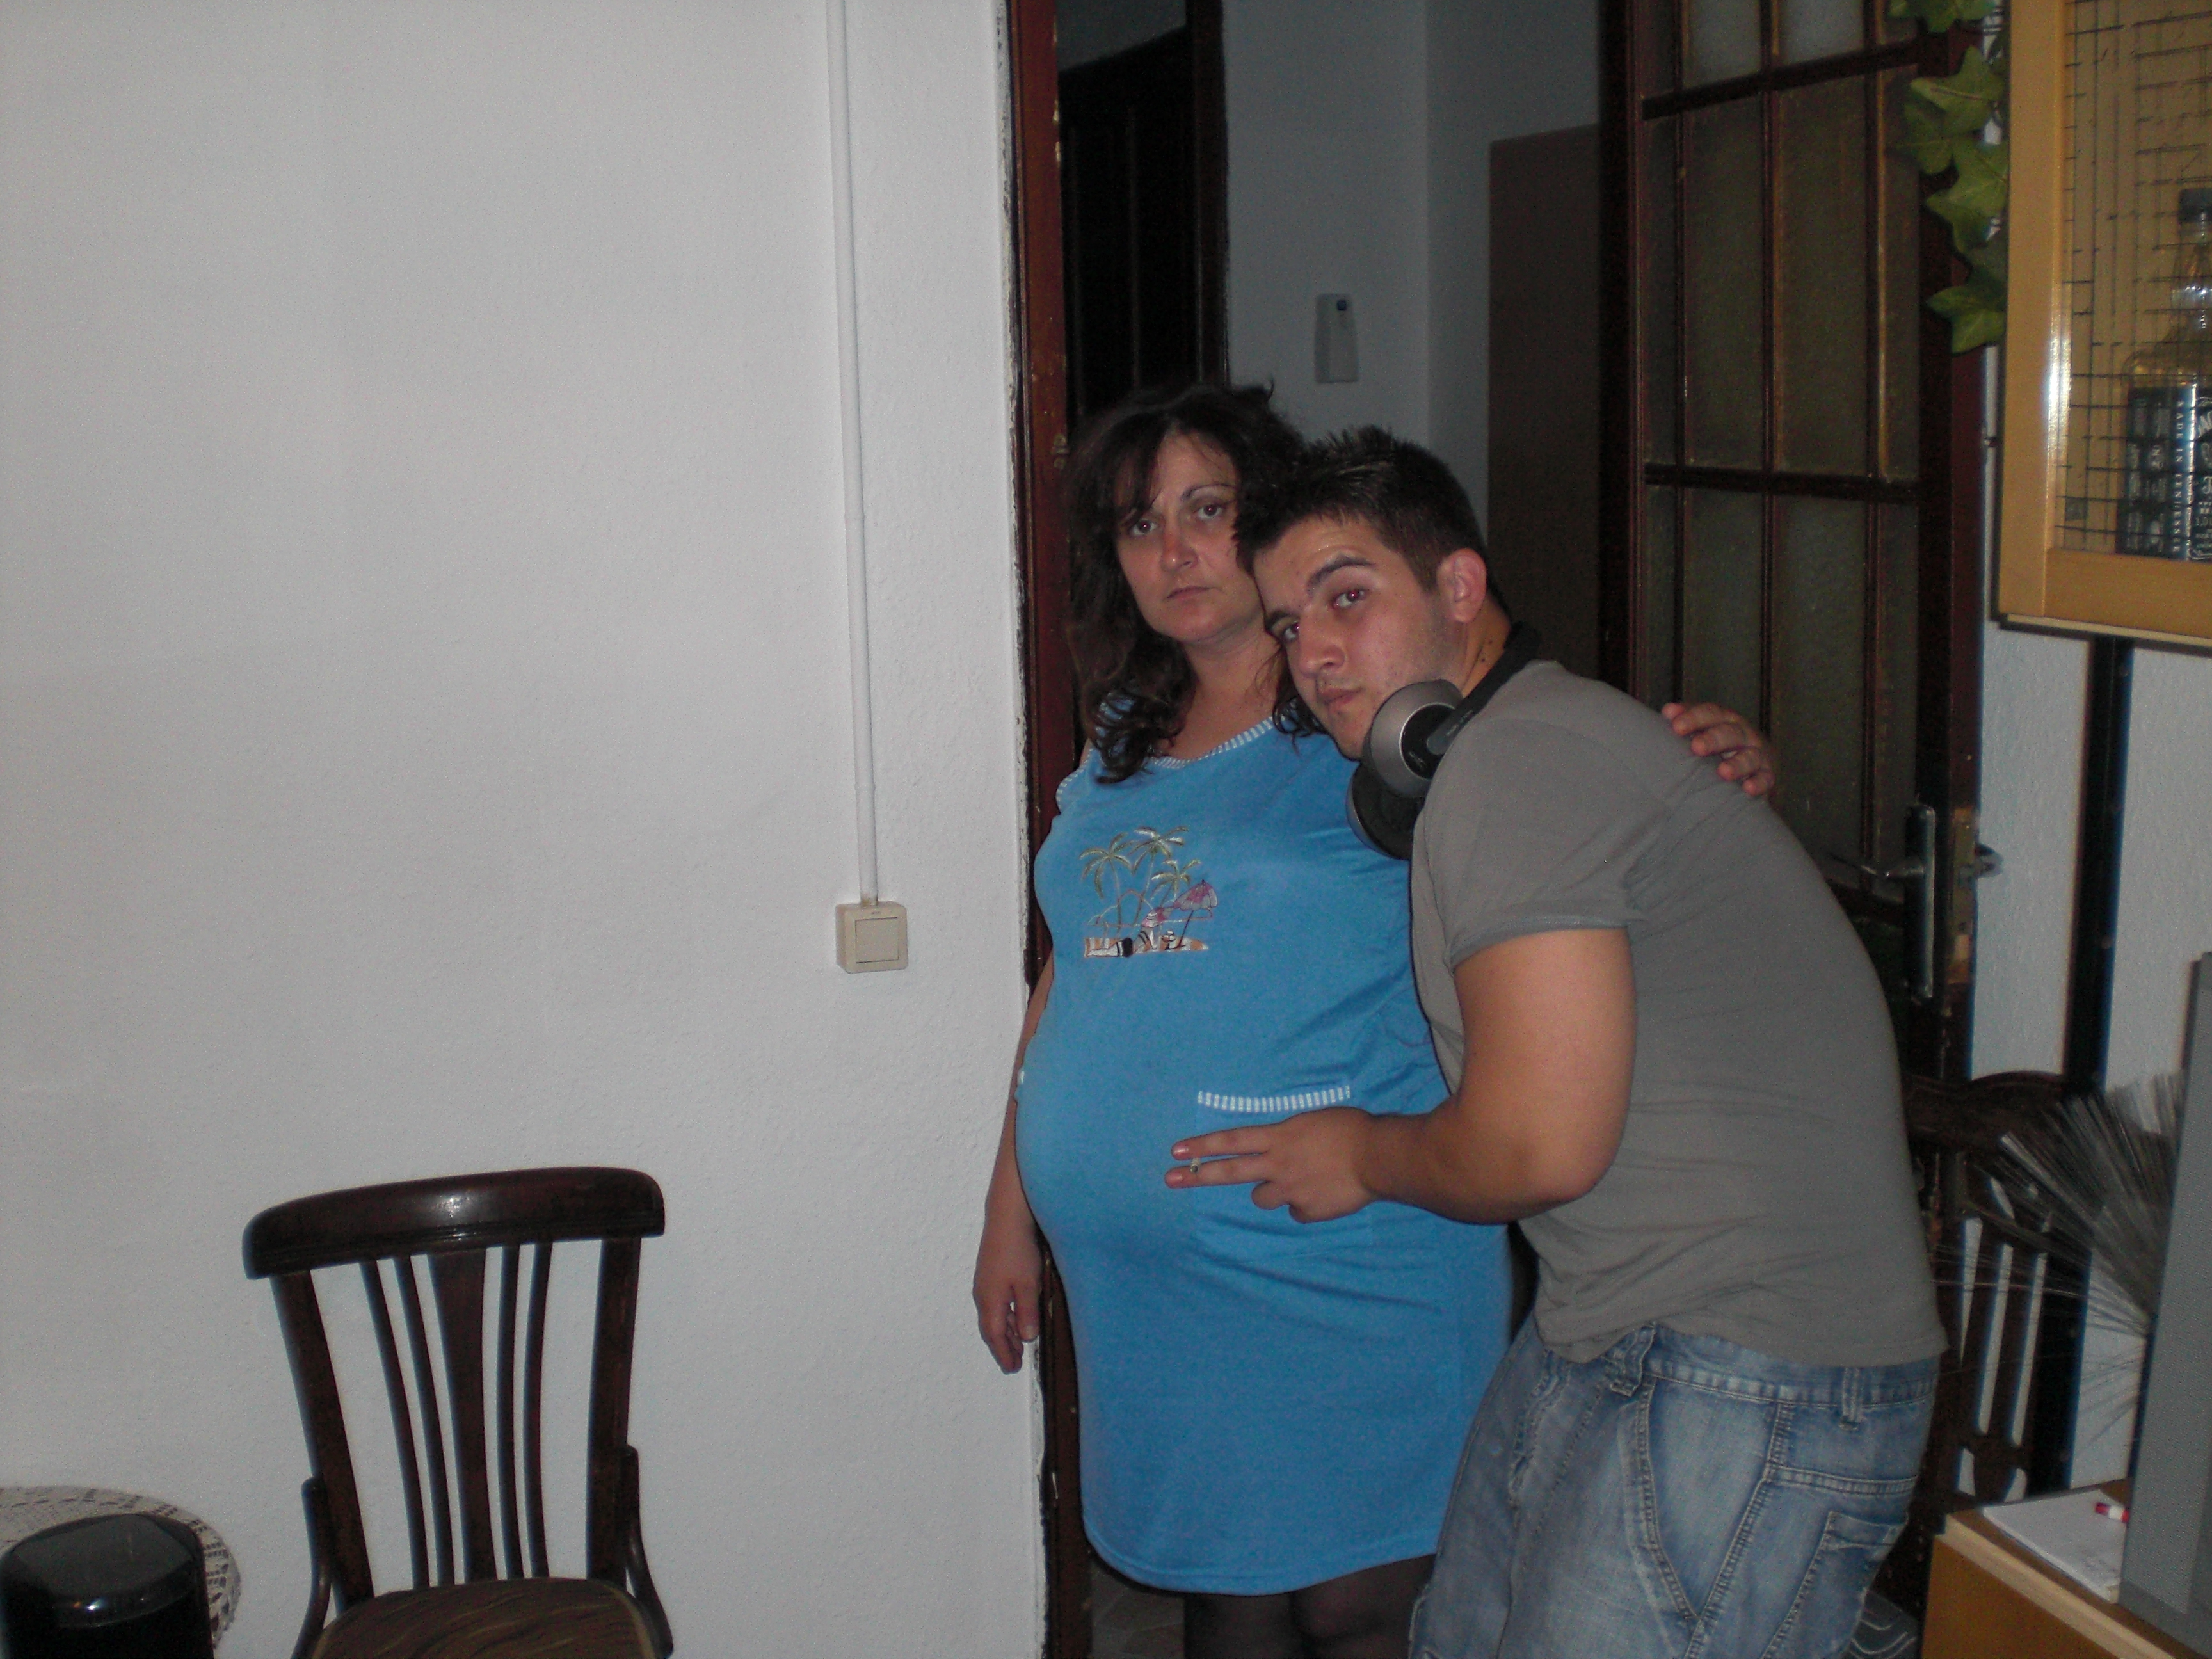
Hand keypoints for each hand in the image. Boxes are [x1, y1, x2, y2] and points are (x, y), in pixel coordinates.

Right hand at [973, 1208, 1041, 1373]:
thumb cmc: (1018, 1249)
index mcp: (990, 1300)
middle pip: (991, 1327)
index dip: (1004, 1353)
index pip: (994, 1335)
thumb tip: (1027, 1338)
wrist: (1007, 1217)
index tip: (1012, 1368)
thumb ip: (1027, 1312)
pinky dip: (1006, 1316)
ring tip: (1019, 1344)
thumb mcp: (1028, 1285)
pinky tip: (1016, 1315)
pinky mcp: (991, 1272)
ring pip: (994, 1315)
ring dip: (1005, 1332)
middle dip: (1003, 1346)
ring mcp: (985, 1282)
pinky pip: (996, 1304)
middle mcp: (983, 1294)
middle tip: (1014, 1363)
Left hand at [1164, 1106, 1378, 1222]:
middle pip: (1230, 1171)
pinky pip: (1297, 1212)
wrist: (1378, 1157)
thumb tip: (1281, 1147)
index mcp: (1280, 1137)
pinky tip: (1324, 1194)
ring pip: (1262, 1198)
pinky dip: (1306, 1206)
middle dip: (1197, 1176)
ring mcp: (1291, 1190)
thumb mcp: (1313, 1122)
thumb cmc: (1350, 1129)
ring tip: (1295, 1181)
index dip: (1203, 1145)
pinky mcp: (1307, 1211)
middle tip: (1170, 1179)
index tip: (1176, 1151)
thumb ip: (1290, 1137)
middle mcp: (1278, 1164)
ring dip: (1272, 1191)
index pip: (1232, 1140)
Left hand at [1662, 702, 1776, 797]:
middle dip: (1714, 739)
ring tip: (1723, 772)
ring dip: (1737, 764)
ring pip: (1750, 756)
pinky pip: (1765, 778)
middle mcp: (1743, 733)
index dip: (1695, 718)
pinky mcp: (1767, 775)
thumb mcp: (1699, 732)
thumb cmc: (1713, 749)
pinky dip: (1758, 783)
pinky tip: (1748, 789)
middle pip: (1730, 733)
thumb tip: (1667, 711)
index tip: (1676, 727)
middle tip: (1697, 747)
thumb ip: (1684, 722)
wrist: (1744, 771)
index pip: (1711, 713)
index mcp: (1724, 720)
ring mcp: (1757, 754)